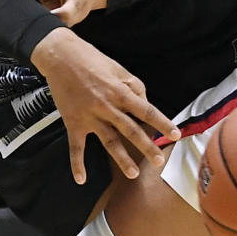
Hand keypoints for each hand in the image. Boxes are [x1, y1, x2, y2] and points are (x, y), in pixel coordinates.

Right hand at [31, 29, 178, 184]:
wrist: (60, 56)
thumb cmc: (91, 59)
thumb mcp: (118, 68)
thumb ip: (134, 87)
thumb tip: (145, 104)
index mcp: (120, 91)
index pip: (146, 110)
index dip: (162, 123)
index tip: (175, 134)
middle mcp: (106, 106)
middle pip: (130, 130)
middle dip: (146, 147)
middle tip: (159, 162)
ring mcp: (89, 116)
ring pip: (108, 141)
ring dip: (121, 159)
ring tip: (133, 174)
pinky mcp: (73, 122)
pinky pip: (75, 147)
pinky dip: (77, 164)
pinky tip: (81, 179)